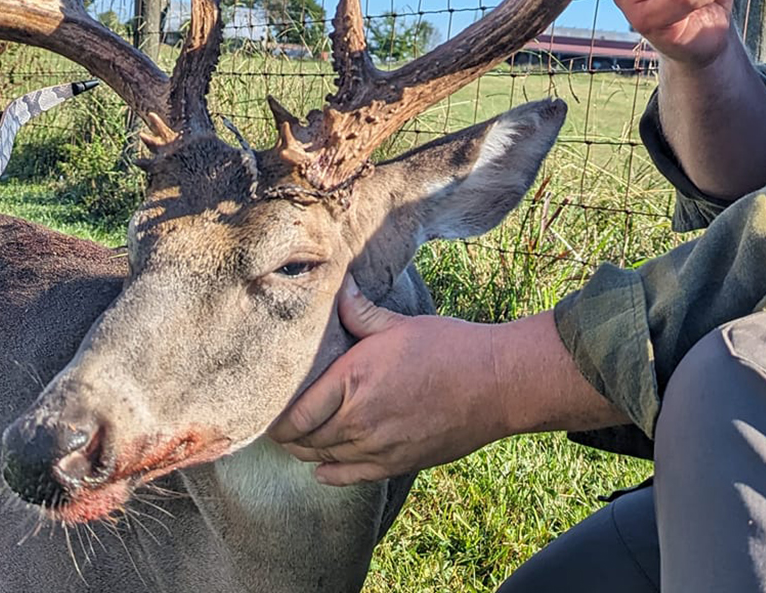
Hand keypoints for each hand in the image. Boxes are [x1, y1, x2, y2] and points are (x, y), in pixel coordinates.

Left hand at [268, 277, 515, 485]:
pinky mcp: (398, 463)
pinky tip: (321, 468)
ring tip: (296, 440)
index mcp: (353, 380)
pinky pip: (351, 477)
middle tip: (276, 425)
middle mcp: (360, 419)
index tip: (268, 410)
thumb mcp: (399, 324)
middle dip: (286, 435)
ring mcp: (378, 446)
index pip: (296, 413)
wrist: (496, 384)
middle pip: (305, 440)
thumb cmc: (449, 348)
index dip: (276, 418)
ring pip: (324, 459)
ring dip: (306, 451)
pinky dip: (330, 474)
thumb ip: (360, 313)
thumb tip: (339, 289)